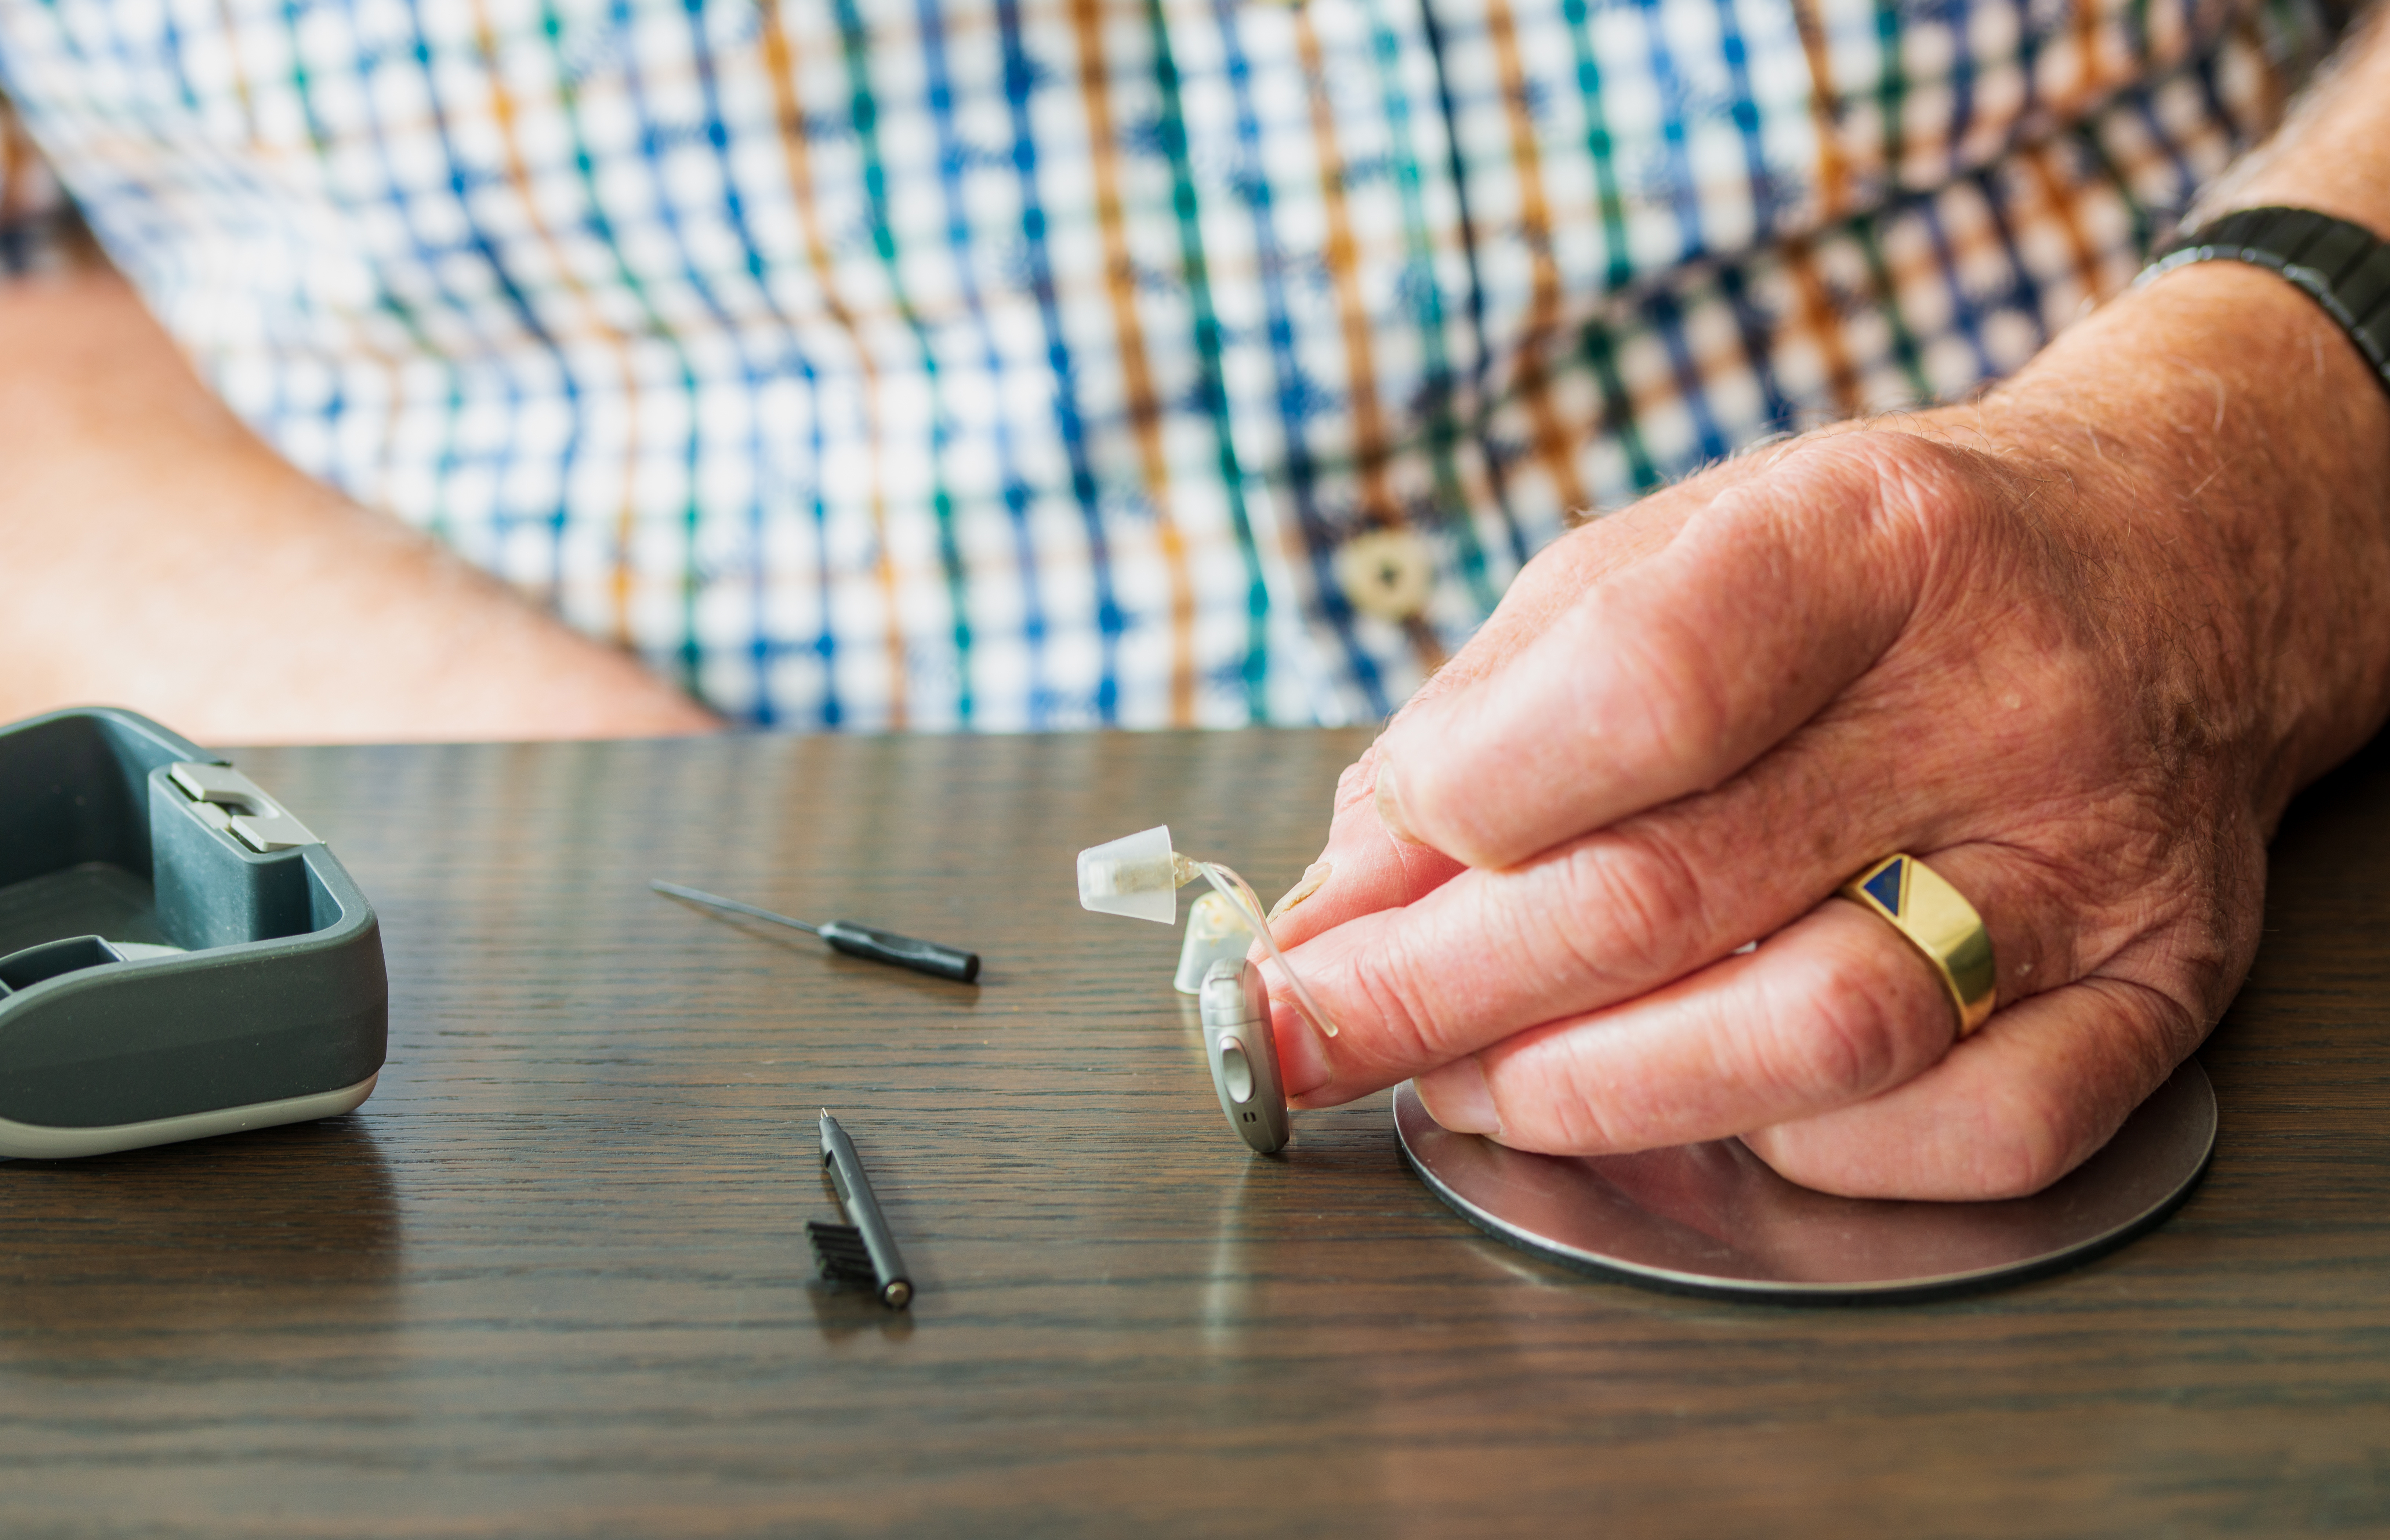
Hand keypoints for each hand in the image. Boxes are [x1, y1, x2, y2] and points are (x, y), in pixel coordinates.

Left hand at [1261, 261, 2389, 1198]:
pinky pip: (1960, 1139)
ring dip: (1588, 1090)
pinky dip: (1795, 1148)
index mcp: (1871, 538)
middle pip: (1671, 893)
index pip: (1642, 690)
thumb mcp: (1662, 559)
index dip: (1458, 813)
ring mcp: (2094, 860)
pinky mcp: (2160, 991)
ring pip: (1813, 1043)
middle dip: (1437, 997)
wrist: (2168, 565)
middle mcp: (2002, 699)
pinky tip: (1707, 1098)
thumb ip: (1488, 720)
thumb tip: (1337, 901)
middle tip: (1316, 1040)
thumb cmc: (1871, 571)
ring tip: (1476, 1080)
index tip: (1340, 893)